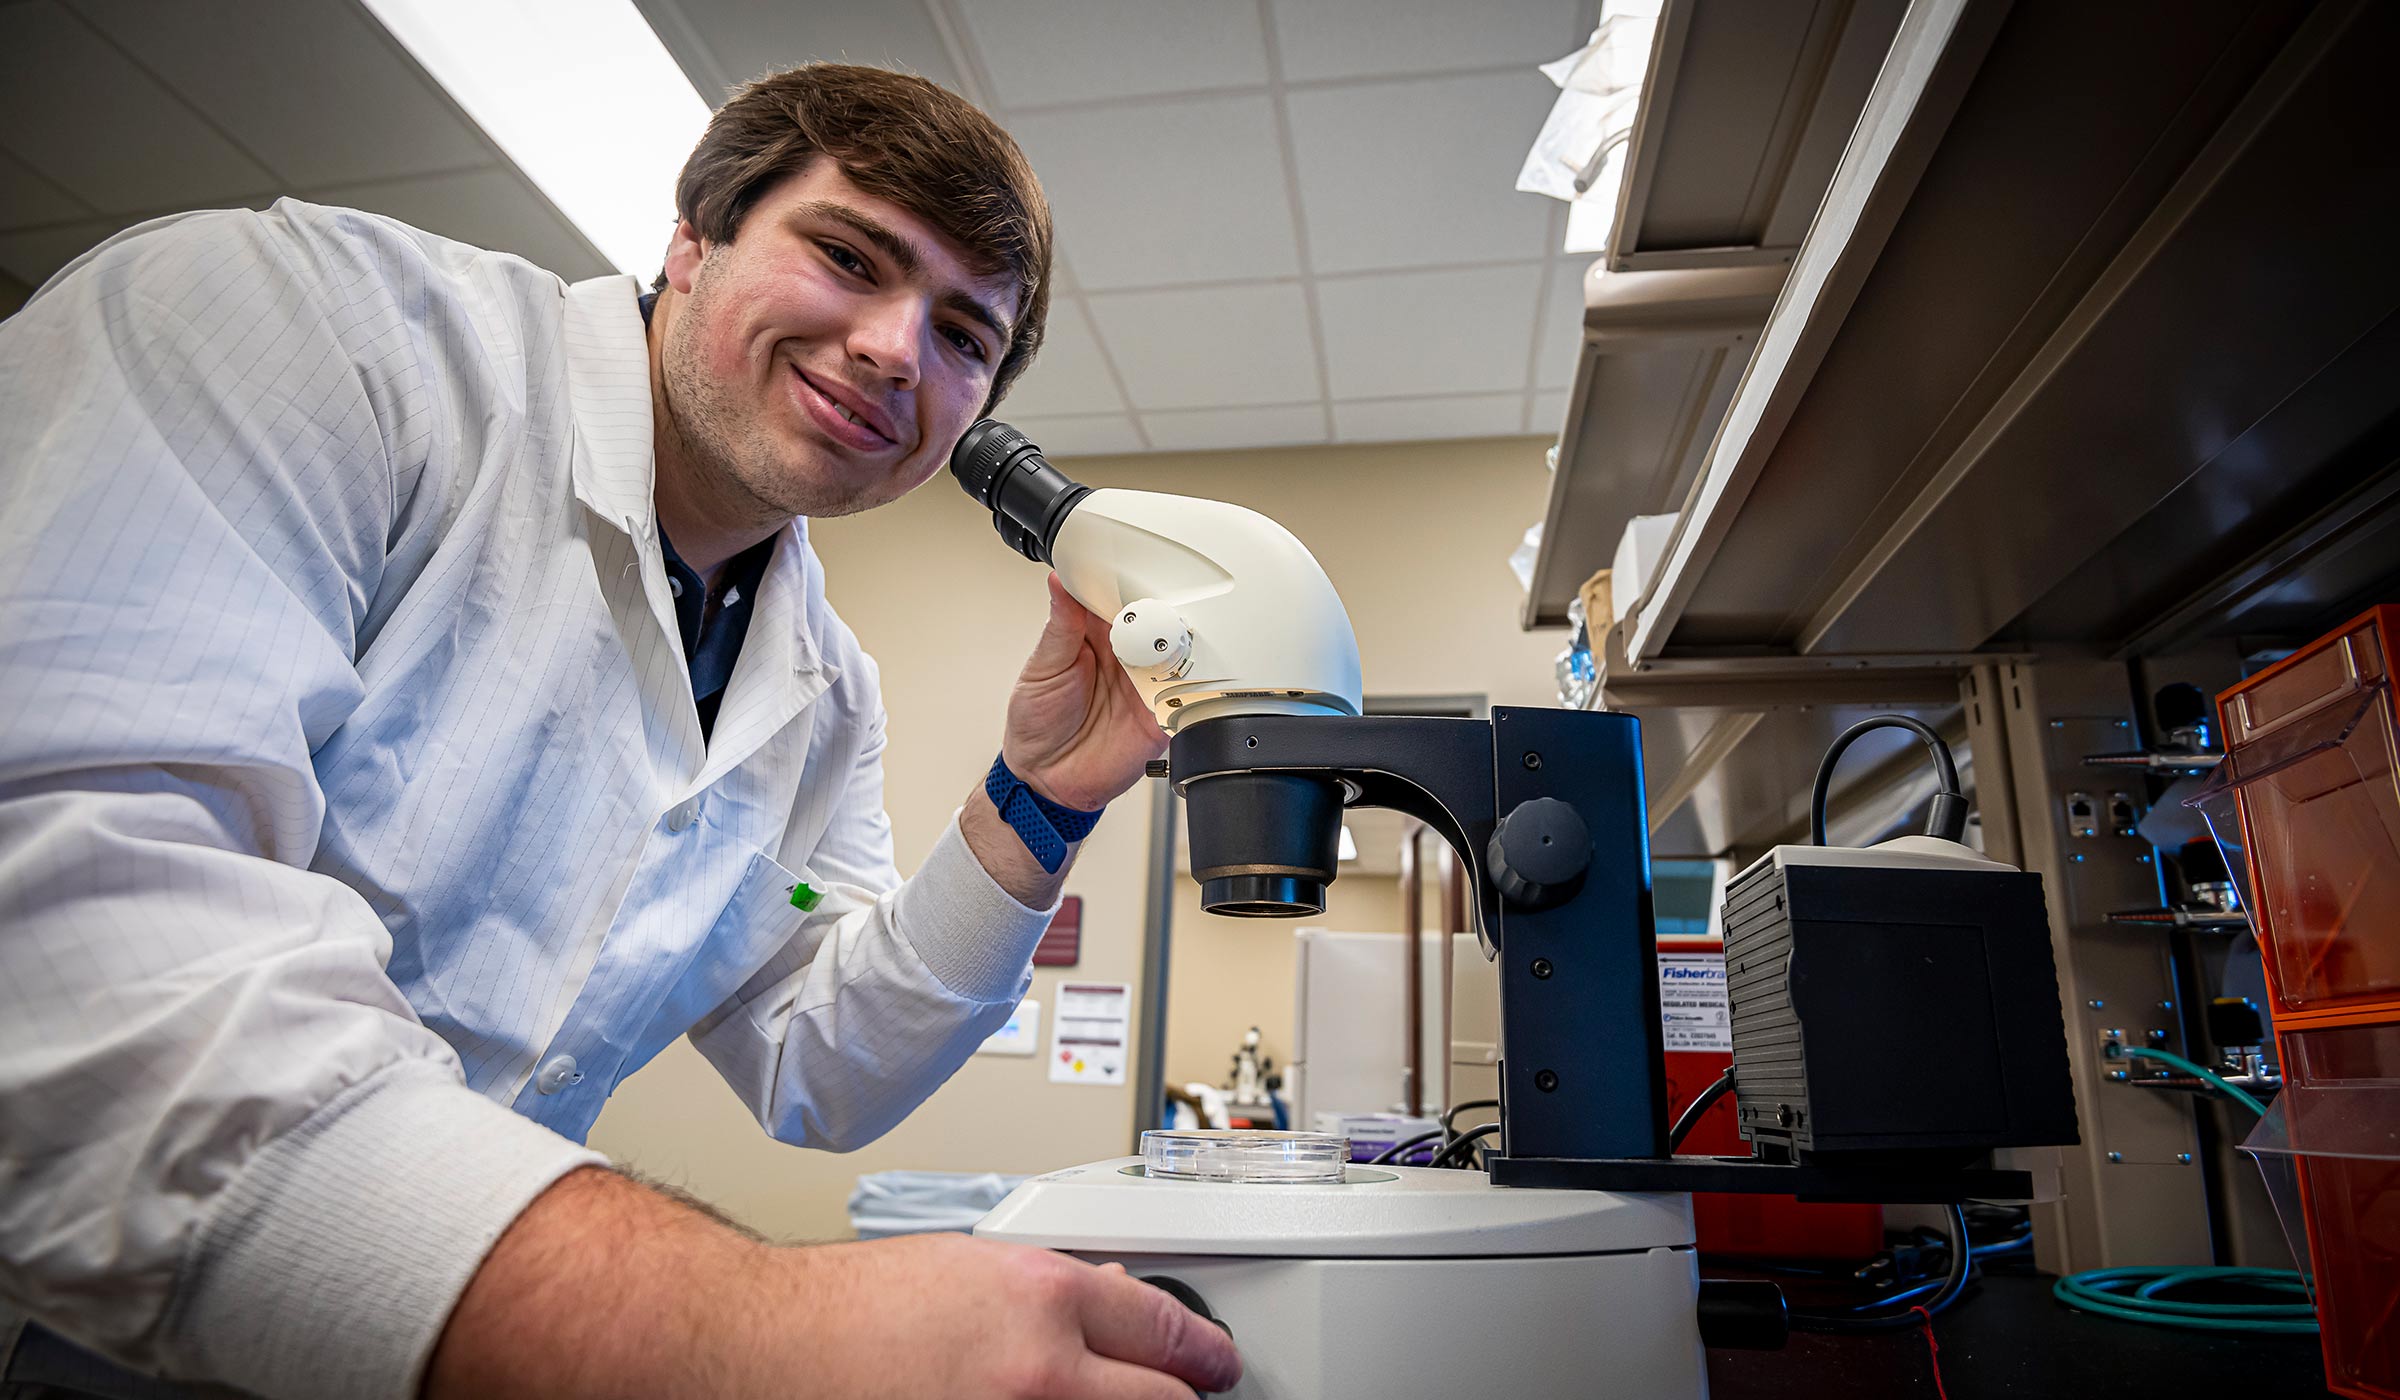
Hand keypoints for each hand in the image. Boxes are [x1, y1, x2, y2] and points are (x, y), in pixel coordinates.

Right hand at [786, 1234, 1241, 1397]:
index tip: (1216, 1364)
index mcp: (1045, 1297)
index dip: (1205, 1351)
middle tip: (1174, 1393)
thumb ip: (1052, 1286)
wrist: (770, 1345)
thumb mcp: (970, 1263)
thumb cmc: (853, 1306)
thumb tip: (1113, 1298)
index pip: (1169, 1333)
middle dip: (1175, 1396)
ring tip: (1084, 1396)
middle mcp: (1043, 1371)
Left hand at [1003, 573, 1166, 811]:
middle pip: (1158, 623)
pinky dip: (1194, 686)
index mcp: (1097, 635)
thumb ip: (1060, 625)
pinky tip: (1187, 676)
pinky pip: (1188, 696)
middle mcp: (1126, 655)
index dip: (1131, 583)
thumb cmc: (1037, 722)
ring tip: (1176, 641)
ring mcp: (1147, 684)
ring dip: (1183, 646)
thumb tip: (1059, 580)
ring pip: (1179, 655)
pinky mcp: (1162, 716)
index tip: (1140, 569)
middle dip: (1166, 612)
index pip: (1120, 598)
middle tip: (1163, 607)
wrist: (1047, 779)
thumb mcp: (1043, 667)